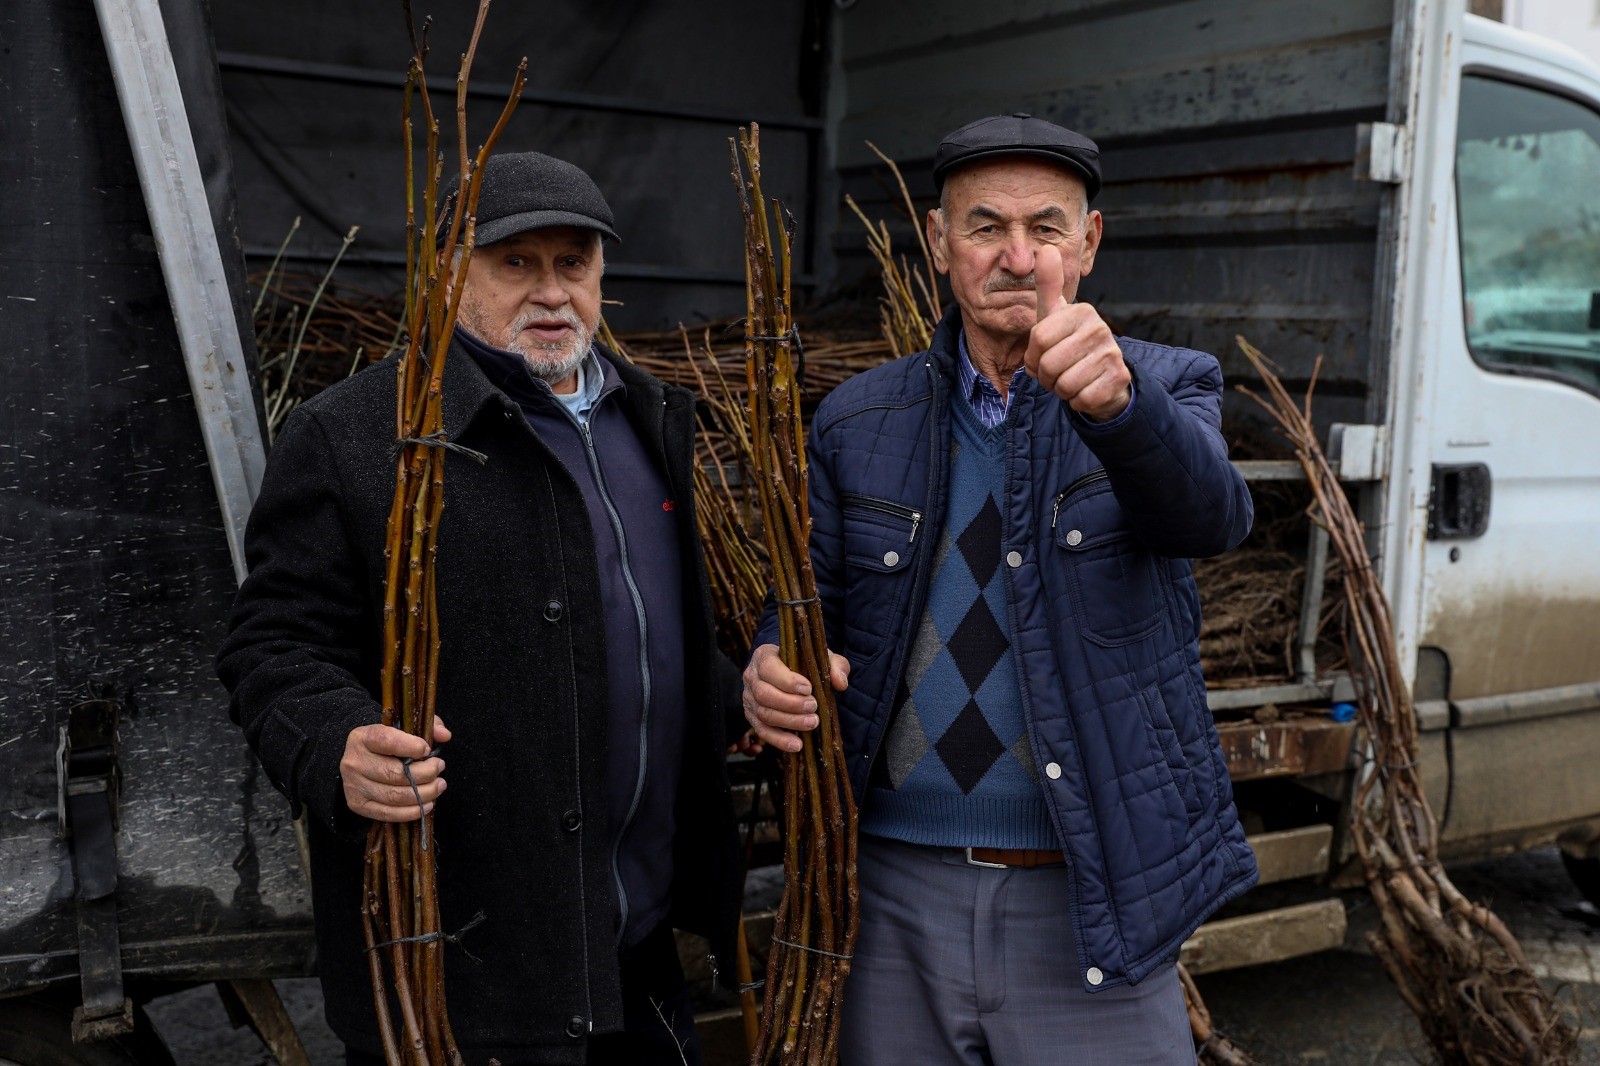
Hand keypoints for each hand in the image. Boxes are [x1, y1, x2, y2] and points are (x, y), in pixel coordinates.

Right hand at [340, 715, 452, 821]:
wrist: (360, 762)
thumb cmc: (387, 744)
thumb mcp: (404, 728)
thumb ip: (427, 726)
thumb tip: (445, 735)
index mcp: (363, 738)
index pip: (386, 741)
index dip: (411, 746)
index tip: (428, 749)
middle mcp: (354, 762)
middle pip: (394, 773)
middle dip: (425, 773)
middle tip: (440, 768)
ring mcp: (354, 786)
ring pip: (394, 796)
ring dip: (423, 793)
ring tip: (438, 786)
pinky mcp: (358, 805)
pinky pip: (388, 813)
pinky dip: (411, 811)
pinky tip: (427, 804)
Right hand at [741, 644, 849, 753]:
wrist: (789, 672)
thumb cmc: (804, 663)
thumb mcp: (821, 657)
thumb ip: (835, 665)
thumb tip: (840, 682)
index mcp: (764, 657)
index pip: (769, 668)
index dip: (787, 681)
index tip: (808, 689)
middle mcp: (752, 677)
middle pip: (764, 694)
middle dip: (790, 704)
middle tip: (813, 707)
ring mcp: (750, 698)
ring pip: (764, 714)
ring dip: (789, 721)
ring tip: (812, 723)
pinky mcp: (753, 717)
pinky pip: (763, 731)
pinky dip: (779, 740)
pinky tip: (797, 744)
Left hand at [1025, 244, 1131, 421]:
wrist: (1104, 377)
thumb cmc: (1071, 344)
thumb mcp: (1056, 315)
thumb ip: (1048, 285)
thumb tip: (1046, 249)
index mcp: (1081, 310)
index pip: (1037, 339)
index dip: (1033, 356)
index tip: (1044, 354)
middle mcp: (1100, 327)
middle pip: (1049, 364)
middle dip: (1046, 376)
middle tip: (1058, 370)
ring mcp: (1112, 353)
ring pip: (1064, 384)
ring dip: (1061, 389)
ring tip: (1072, 378)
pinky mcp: (1118, 379)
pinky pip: (1081, 399)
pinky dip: (1078, 401)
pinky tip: (1086, 389)